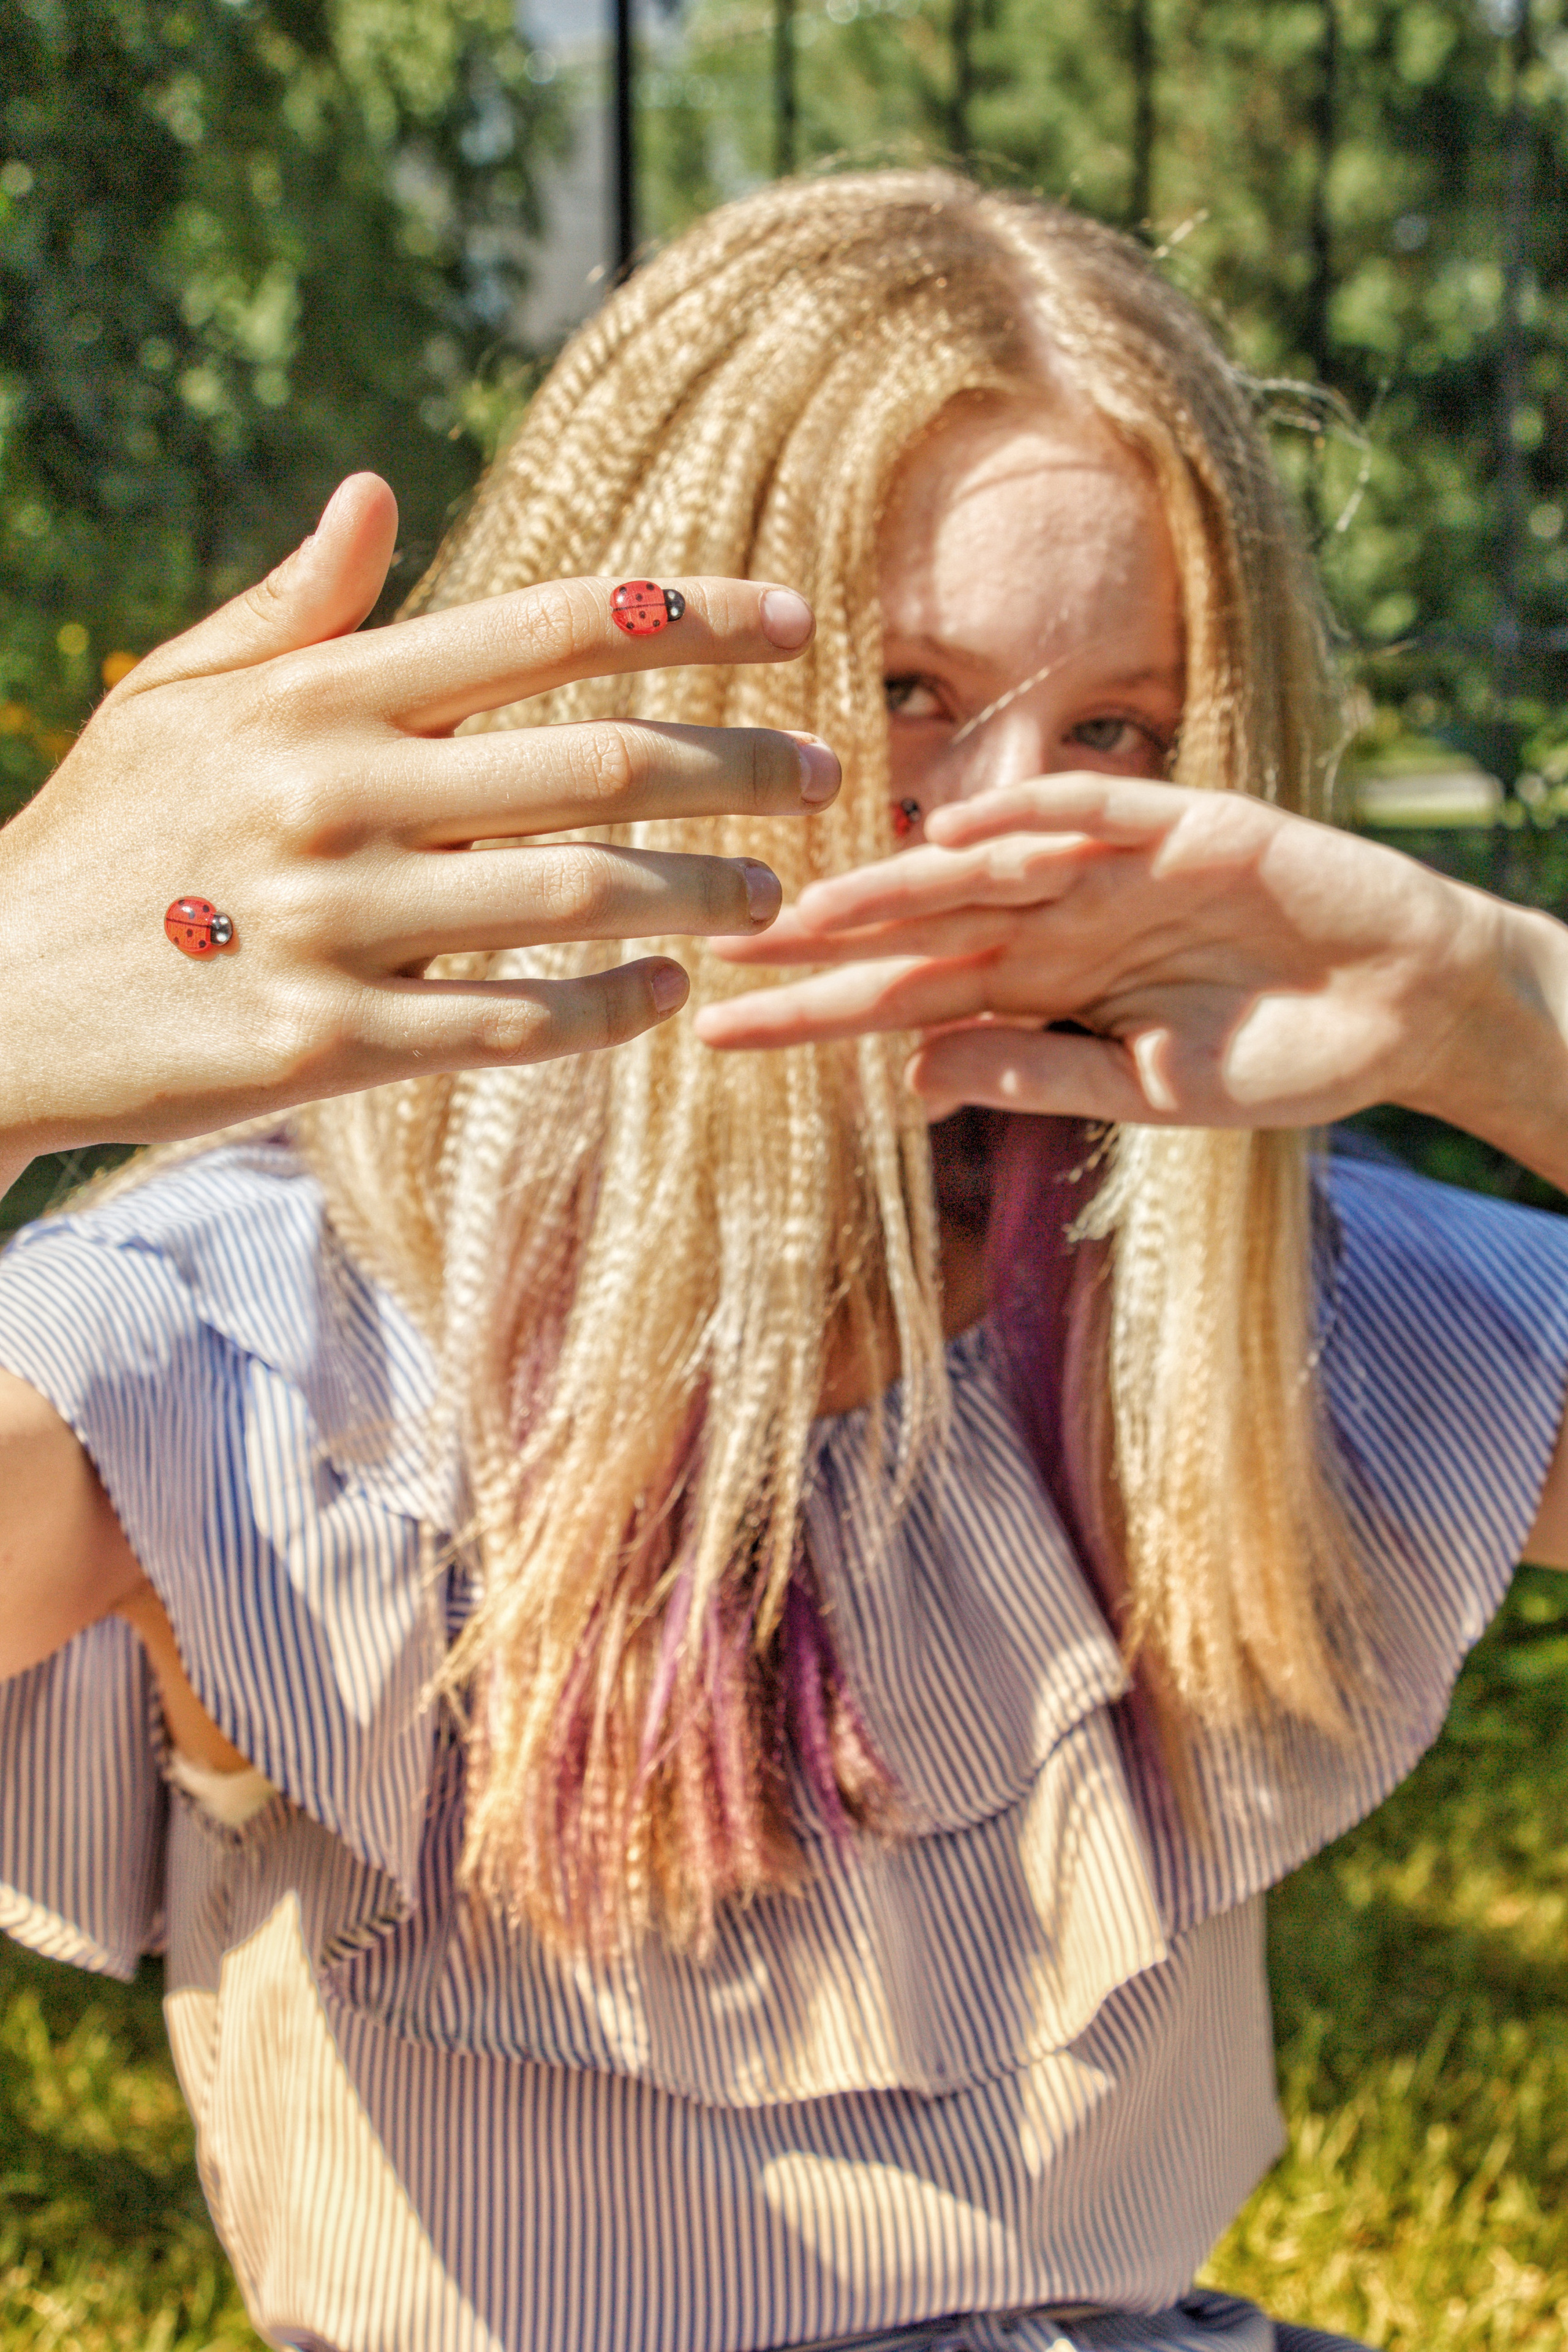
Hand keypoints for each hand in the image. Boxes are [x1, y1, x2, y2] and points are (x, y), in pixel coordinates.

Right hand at [0, 475, 836, 1182]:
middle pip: (594, 763)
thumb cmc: (102, 837)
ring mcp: (332, 927)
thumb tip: (377, 495)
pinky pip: (514, 1028)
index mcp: (314, 696)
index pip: (542, 629)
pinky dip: (610, 1009)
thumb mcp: (177, 700)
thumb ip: (294, 608)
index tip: (793, 619)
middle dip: (737, 763)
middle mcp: (336, 797)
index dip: (687, 618)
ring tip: (771, 892)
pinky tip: (667, 992)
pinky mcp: (325, 1047)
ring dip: (699, 891)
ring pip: (577, 900)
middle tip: (827, 772)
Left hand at [696, 772, 1554, 1139]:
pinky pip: (1090, 810)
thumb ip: (1039, 1078)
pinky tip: (953, 832)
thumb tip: (908, 1080)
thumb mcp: (1149, 1093)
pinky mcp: (1183, 825)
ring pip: (977, 869)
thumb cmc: (1281, 1058)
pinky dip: (1026, 815)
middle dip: (819, 943)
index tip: (723, 1033)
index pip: (903, 1001)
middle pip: (914, 931)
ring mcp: (1113, 871)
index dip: (812, 1013)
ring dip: (891, 885)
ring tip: (804, 908)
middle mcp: (1056, 924)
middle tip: (718, 949)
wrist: (1408, 1005)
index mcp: (1043, 992)